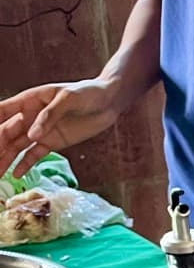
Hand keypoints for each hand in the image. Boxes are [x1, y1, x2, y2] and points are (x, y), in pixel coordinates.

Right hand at [0, 80, 120, 177]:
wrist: (109, 102)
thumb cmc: (88, 93)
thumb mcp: (68, 99)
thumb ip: (50, 115)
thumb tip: (32, 135)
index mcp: (29, 101)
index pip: (2, 111)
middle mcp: (30, 117)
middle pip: (6, 133)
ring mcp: (40, 131)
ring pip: (16, 146)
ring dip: (4, 159)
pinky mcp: (52, 142)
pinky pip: (34, 154)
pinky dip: (24, 164)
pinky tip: (14, 175)